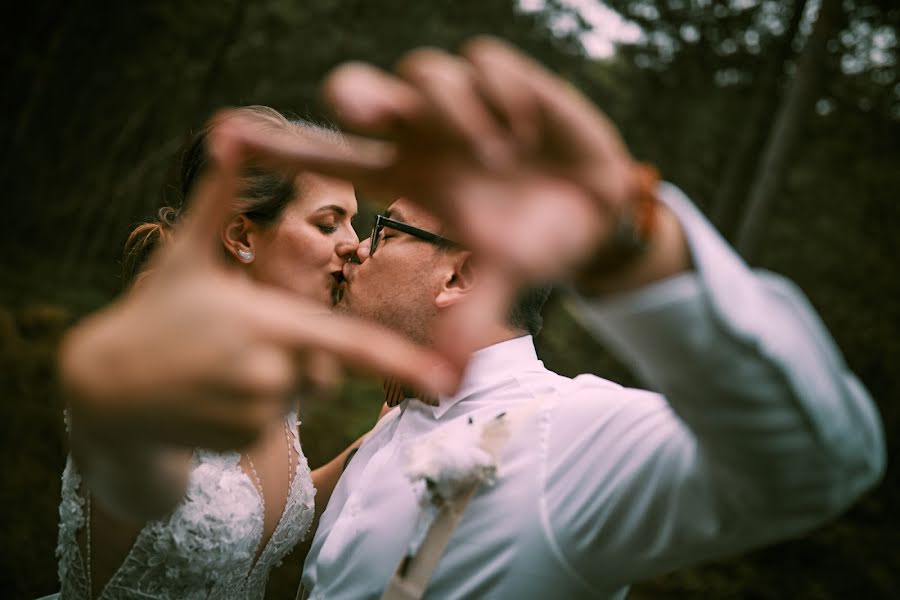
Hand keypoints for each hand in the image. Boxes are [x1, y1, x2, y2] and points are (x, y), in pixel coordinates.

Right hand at [58, 122, 460, 449]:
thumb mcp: (186, 251)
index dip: (402, 361)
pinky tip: (213, 396)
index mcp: (265, 322)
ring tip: (222, 367)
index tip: (448, 378)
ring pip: (300, 396)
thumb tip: (227, 127)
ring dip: (277, 382)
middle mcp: (266, 372)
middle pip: (326, 368)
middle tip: (243, 341)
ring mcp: (253, 412)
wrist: (103, 388)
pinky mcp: (241, 443)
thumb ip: (220, 195)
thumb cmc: (154, 311)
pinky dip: (256, 411)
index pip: (350, 345)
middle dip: (303, 355)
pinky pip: (275, 424)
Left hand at [233, 37, 634, 281]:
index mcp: (406, 175)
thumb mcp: (504, 272)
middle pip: (358, 90)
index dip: (276, 148)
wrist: (596, 212)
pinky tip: (527, 131)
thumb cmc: (538, 240)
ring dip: (458, 114)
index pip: (327, 156)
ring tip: (499, 155)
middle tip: (370, 114)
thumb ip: (472, 314)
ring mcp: (461, 104)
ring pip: (424, 73)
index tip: (221, 135)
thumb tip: (447, 380)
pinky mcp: (504, 79)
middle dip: (359, 96)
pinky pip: (484, 62)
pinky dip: (503, 95)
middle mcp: (423, 134)